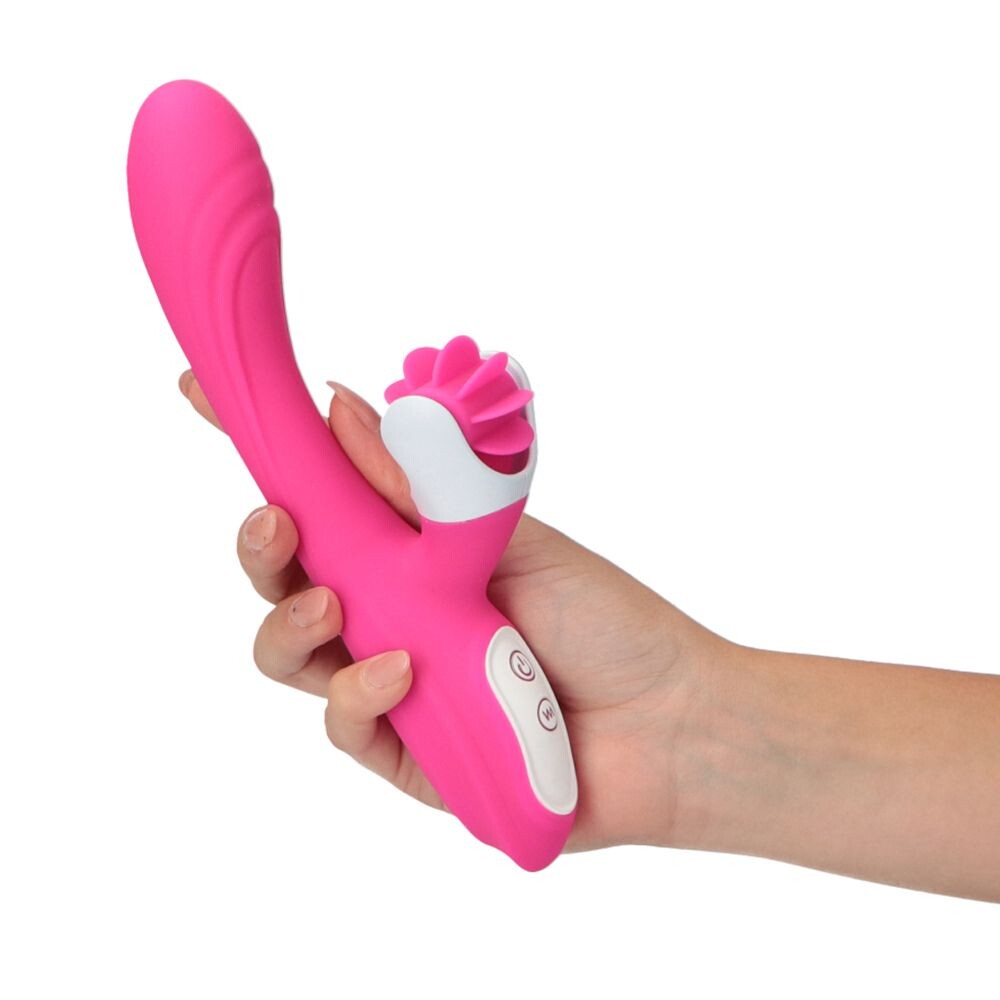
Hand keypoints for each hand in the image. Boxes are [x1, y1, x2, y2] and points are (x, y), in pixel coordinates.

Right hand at [178, 370, 715, 851]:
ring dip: (295, 623)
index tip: (202, 390)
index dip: (260, 450)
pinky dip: (361, 691)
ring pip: (292, 653)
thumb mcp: (502, 535)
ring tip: (336, 602)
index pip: (319, 497)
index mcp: (409, 552)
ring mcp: (390, 680)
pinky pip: (346, 722)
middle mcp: (389, 611)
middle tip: (276, 522)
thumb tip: (342, 406)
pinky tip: (402, 670)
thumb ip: (415, 486)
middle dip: (261, 547)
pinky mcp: (402, 750)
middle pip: (285, 579)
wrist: (667, 720)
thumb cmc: (600, 619)